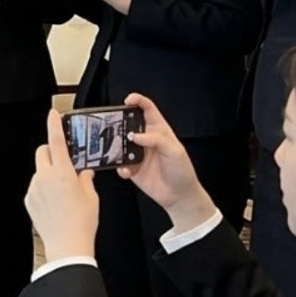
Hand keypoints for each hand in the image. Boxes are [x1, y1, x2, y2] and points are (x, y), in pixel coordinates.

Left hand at [25, 109, 99, 262]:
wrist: (67, 245)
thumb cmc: (82, 222)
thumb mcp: (91, 196)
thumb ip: (85, 179)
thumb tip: (84, 172)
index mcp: (63, 173)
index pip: (55, 141)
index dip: (54, 125)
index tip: (53, 114)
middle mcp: (45, 177)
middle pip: (43, 152)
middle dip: (52, 152)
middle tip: (64, 161)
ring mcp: (34, 188)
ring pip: (40, 171)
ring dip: (49, 173)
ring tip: (63, 192)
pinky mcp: (29, 199)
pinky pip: (36, 186)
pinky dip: (44, 188)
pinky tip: (56, 203)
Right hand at [118, 93, 217, 228]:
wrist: (179, 195)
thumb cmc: (182, 171)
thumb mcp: (175, 151)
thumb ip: (157, 140)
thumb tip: (136, 135)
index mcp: (159, 130)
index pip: (147, 109)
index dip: (137, 101)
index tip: (127, 100)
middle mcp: (146, 140)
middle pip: (128, 123)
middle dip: (118, 122)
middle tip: (112, 125)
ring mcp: (137, 153)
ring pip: (119, 143)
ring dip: (115, 146)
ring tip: (116, 150)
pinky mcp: (130, 168)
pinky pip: (118, 164)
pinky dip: (119, 167)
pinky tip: (126, 171)